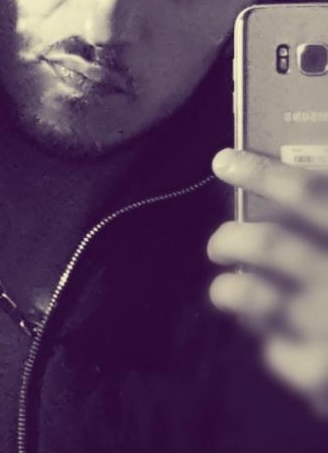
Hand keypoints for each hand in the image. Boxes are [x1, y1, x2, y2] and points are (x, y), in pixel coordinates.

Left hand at [208, 148, 327, 414]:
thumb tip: (318, 167)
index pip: (308, 193)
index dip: (260, 173)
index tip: (224, 162)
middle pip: (268, 245)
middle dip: (230, 238)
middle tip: (219, 244)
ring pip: (252, 296)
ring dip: (229, 289)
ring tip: (226, 289)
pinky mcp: (321, 376)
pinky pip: (276, 351)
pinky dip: (270, 341)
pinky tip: (272, 337)